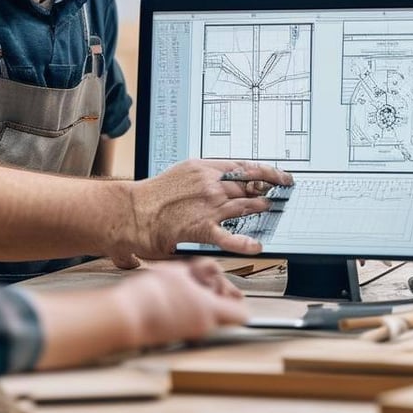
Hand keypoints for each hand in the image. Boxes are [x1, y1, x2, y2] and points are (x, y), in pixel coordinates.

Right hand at [112, 259, 247, 348]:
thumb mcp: (177, 271)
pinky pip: (190, 325)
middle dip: (217, 300)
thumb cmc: (150, 294)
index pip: (242, 315)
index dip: (239, 302)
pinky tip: (171, 300)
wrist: (126, 316)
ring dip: (200, 305)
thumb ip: (198, 271)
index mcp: (209, 310)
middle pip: (224, 317)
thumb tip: (208, 270)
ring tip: (182, 289)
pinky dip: (186, 313)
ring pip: (206, 320)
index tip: (232, 292)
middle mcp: (203, 327)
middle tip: (204, 285)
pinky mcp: (175, 338)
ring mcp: (190, 335)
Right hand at [120, 159, 292, 261]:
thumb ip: (205, 174)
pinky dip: (245, 242)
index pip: (244, 166)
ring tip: (269, 208)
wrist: (132, 211)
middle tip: (278, 192)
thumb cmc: (153, 194)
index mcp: (204, 167)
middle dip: (267, 189)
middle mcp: (209, 184)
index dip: (267, 171)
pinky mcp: (201, 228)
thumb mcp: (182, 172)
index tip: (279, 175)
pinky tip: (256, 245)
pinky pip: (229, 236)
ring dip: (260, 207)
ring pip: (244, 205)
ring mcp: (207, 205)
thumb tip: (225, 177)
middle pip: (248, 185)